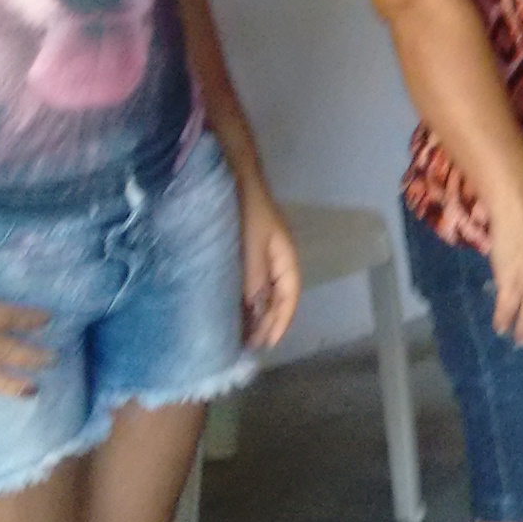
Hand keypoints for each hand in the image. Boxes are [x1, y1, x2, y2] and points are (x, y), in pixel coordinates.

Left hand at [236, 189, 300, 349]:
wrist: (232, 175)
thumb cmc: (245, 208)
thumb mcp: (251, 243)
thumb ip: (254, 275)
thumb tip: (256, 307)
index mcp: (285, 256)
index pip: (290, 294)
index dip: (282, 319)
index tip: (269, 341)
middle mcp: (276, 259)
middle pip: (279, 297)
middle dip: (268, 322)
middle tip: (252, 346)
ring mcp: (261, 256)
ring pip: (264, 292)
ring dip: (257, 314)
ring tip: (243, 336)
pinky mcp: (245, 253)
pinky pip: (251, 283)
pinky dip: (245, 300)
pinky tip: (234, 311)